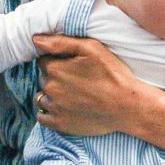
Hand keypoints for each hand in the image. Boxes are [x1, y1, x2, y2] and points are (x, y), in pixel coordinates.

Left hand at [33, 34, 157, 136]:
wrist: (128, 106)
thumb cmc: (112, 74)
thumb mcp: (91, 48)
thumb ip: (60, 42)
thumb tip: (36, 40)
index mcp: (55, 69)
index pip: (43, 60)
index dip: (56, 60)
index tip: (71, 64)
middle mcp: (50, 89)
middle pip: (43, 78)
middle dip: (54, 76)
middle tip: (75, 79)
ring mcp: (54, 108)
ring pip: (41, 96)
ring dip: (51, 94)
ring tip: (71, 94)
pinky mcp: (60, 124)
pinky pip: (42, 118)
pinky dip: (47, 112)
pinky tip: (62, 108)